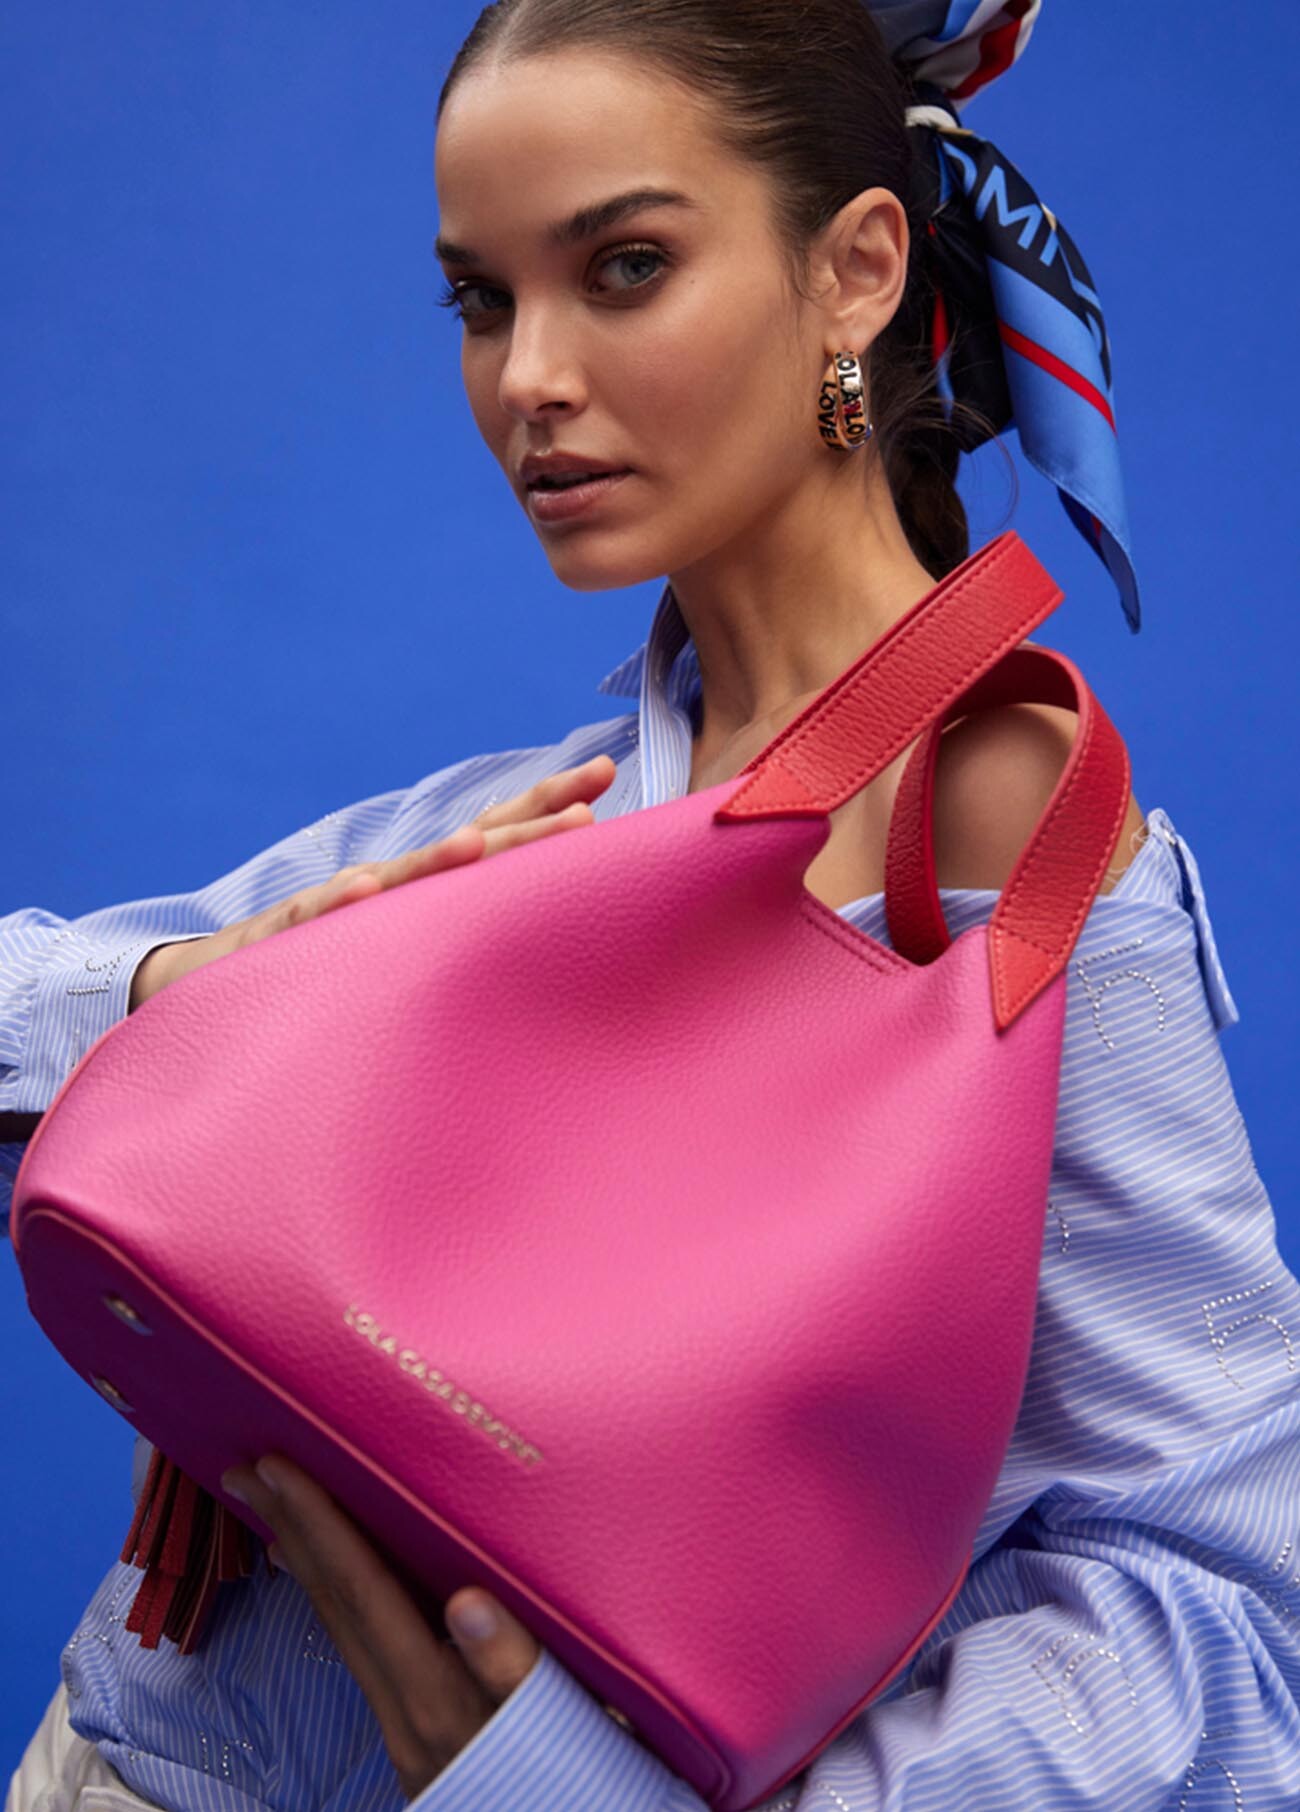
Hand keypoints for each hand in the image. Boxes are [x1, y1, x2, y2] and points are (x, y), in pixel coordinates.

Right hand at [130, 754, 616, 1008]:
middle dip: (522, 827)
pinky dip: (338, 906)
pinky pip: (312, 925)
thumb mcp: (412, 946)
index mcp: (427, 885)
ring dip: (435, 862)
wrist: (213, 987)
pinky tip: (363, 892)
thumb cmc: (333, 964)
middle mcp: (389, 885)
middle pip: (464, 848)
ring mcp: (338, 910)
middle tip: (584, 814)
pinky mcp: (284, 943)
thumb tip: (554, 916)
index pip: (497, 832)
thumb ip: (471, 926)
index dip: (547, 805)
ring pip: (394, 883)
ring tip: (479, 845)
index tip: (608, 775)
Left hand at [220, 1453, 542, 1802]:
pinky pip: (354, 1642)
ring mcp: (399, 1718)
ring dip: (299, 1560)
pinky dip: (329, 1597)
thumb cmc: (563, 1774)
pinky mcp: (409, 1723)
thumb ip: (511, 1664)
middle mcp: (401, 1705)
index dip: (320, 1524)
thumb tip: (468, 1603)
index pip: (363, 1590)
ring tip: (267, 1510)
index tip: (278, 1470)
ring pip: (336, 1625)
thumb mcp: (554, 1714)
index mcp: (433, 1692)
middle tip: (240, 1471)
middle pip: (332, 1604)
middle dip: (288, 1530)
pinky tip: (320, 1579)